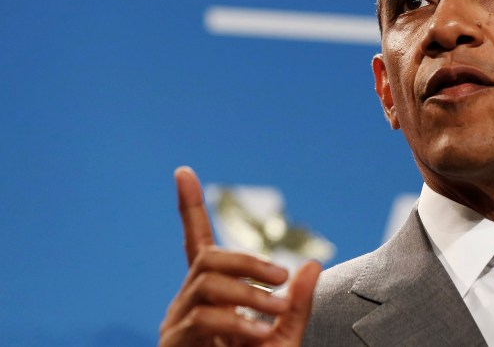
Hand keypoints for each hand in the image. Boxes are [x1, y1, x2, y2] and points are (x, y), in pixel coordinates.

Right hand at [159, 167, 321, 345]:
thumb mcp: (284, 339)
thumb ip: (296, 304)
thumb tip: (310, 264)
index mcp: (213, 296)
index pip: (198, 243)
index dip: (190, 208)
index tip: (184, 171)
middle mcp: (189, 303)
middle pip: (207, 257)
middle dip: (247, 260)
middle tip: (282, 278)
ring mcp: (178, 324)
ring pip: (207, 283)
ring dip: (248, 293)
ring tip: (274, 313)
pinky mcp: (176, 344)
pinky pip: (204, 318)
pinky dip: (236, 323)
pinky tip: (258, 336)